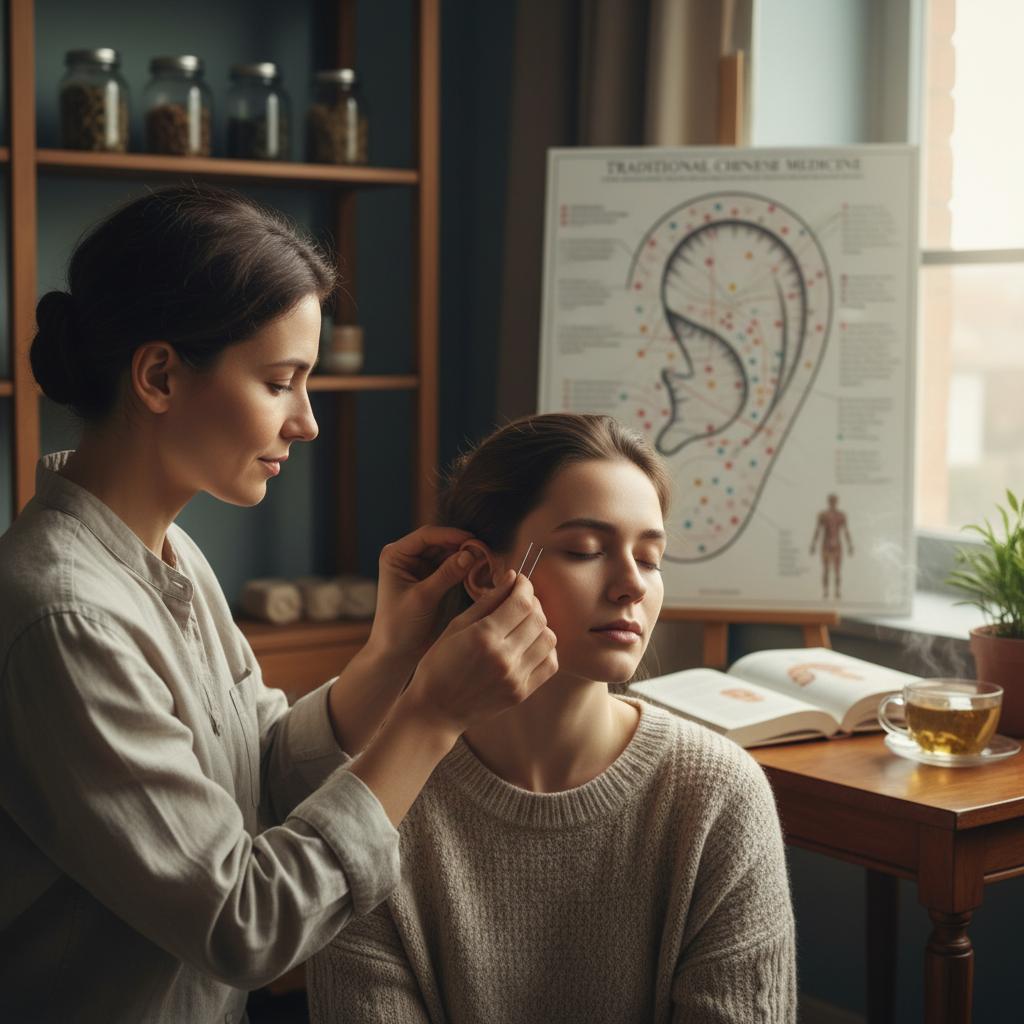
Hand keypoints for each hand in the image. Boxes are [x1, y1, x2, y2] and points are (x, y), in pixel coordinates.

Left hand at [367, 525, 475, 664]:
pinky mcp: (433, 580)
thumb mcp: (422, 598)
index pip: (426, 536)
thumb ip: (445, 575)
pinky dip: (465, 568)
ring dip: (465, 556)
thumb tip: (470, 554)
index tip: (472, 539)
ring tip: (485, 560)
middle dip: (461, 545)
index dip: (450, 534)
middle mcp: (407, 558)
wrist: (397, 653)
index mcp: (396, 555)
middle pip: (440, 542)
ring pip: (448, 554)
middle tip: (484, 550)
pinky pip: (452, 567)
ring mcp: (421, 568)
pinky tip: (479, 570)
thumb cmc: (399, 626)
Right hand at [402, 571, 557, 736]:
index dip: (526, 586)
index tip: (520, 581)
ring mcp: (515, 678)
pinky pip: (550, 664)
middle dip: (533, 602)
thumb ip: (487, 601)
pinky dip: (546, 649)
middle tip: (521, 599)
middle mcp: (503, 658)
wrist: (436, 711)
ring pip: (549, 639)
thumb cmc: (439, 665)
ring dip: (541, 625)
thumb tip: (512, 577)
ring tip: (525, 622)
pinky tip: (530, 644)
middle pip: (539, 619)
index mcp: (483, 637)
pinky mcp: (522, 693)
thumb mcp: (455, 626)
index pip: (522, 603)